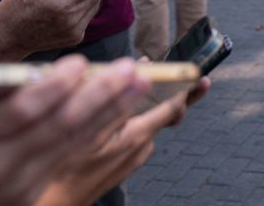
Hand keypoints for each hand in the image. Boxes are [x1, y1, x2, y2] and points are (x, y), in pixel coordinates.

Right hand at [0, 56, 148, 205]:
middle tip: (129, 68)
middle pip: (59, 126)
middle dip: (100, 94)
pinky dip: (99, 130)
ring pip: (75, 142)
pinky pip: (72, 156)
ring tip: (140, 82)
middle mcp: (2, 167)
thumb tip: (41, 75)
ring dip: (112, 110)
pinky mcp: (34, 193)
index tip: (80, 63)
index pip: (21, 112)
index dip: (54, 87)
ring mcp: (22, 184)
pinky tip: (121, 111)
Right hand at [37, 89, 193, 205]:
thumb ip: (120, 97)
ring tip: (147, 90)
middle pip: (168, 116)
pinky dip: (138, 123)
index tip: (200, 78)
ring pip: (151, 125)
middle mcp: (143, 146)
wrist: (62, 200)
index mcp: (137, 135)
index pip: (172, 108)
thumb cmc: (70, 164)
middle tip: (202, 84)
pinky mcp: (129, 162)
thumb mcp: (91, 128)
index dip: (186, 90)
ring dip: (152, 109)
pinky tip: (124, 117)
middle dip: (182, 98)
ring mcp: (137, 156)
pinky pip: (139, 137)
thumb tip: (142, 70)